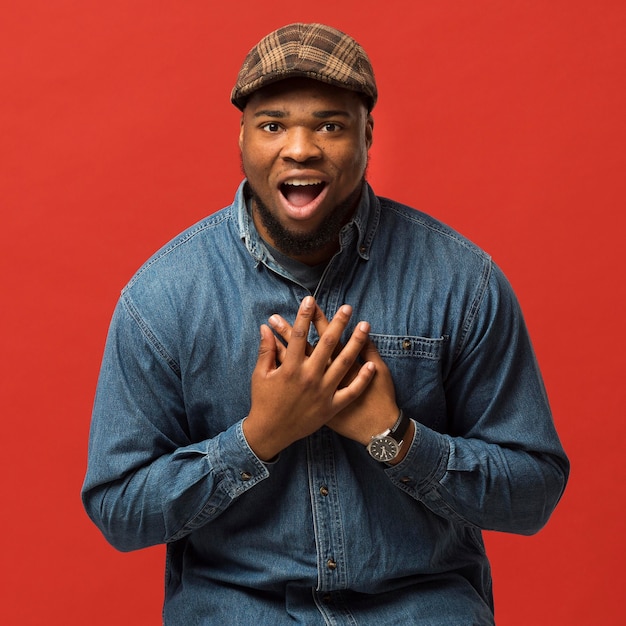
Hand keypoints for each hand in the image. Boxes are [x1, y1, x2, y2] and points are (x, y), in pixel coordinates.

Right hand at [243, 296, 376, 460]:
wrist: (271, 433)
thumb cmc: (263, 402)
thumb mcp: (260, 375)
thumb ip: (266, 351)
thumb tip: (265, 328)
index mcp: (290, 368)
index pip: (298, 335)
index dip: (304, 316)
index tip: (310, 300)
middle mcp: (308, 377)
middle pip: (326, 344)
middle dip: (338, 323)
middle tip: (348, 308)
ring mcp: (322, 392)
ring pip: (343, 363)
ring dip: (356, 342)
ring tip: (365, 326)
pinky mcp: (331, 408)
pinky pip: (351, 392)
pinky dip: (362, 379)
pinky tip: (371, 364)